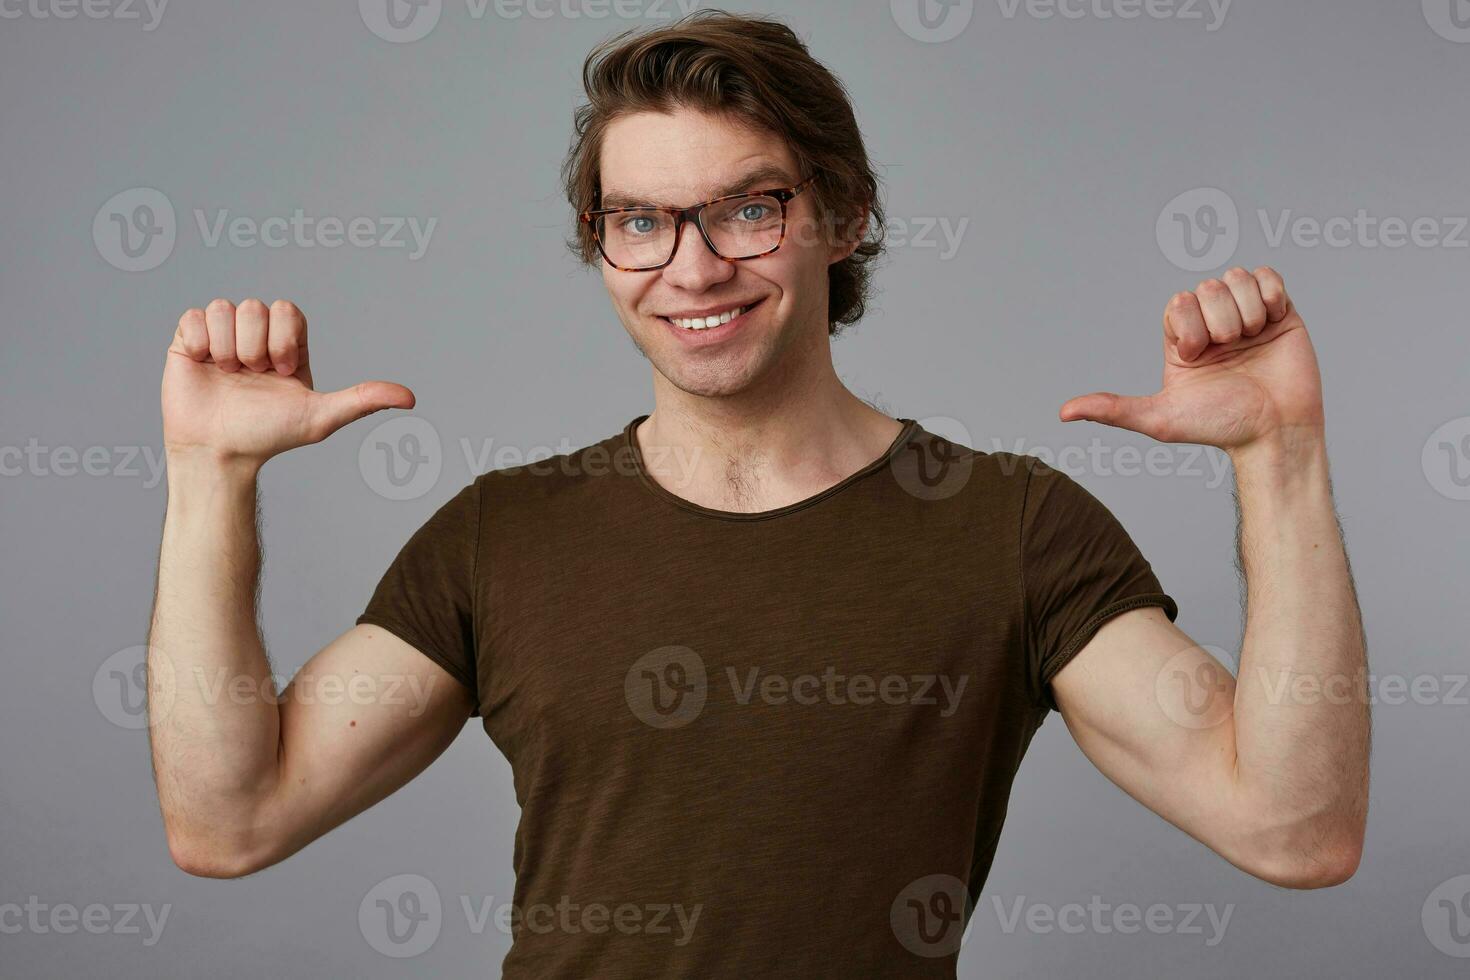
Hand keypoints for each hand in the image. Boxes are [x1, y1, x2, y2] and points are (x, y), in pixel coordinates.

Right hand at [162, 299, 413, 466]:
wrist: (219, 452)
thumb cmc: (269, 436)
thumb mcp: (321, 417)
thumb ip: (363, 400)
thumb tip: (412, 397)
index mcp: (288, 345)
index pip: (288, 310)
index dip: (284, 338)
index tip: (281, 372)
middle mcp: (256, 336)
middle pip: (256, 307)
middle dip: (255, 347)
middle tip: (252, 377)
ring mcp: (222, 336)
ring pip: (225, 308)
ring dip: (227, 348)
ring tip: (228, 376)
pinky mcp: (189, 341)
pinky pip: (194, 316)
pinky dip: (201, 344)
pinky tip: (205, 368)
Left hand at [1058, 267, 1324, 452]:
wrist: (1277, 432)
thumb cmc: (1221, 427)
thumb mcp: (1160, 419)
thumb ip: (1113, 410)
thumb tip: (1062, 413)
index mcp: (1182, 341)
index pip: (1177, 302)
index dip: (1189, 325)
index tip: (1198, 356)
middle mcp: (1212, 325)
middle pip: (1208, 287)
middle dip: (1220, 320)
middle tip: (1230, 351)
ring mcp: (1245, 316)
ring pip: (1236, 278)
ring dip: (1246, 311)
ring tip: (1253, 341)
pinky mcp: (1280, 312)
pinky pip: (1267, 276)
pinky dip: (1270, 297)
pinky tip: (1271, 325)